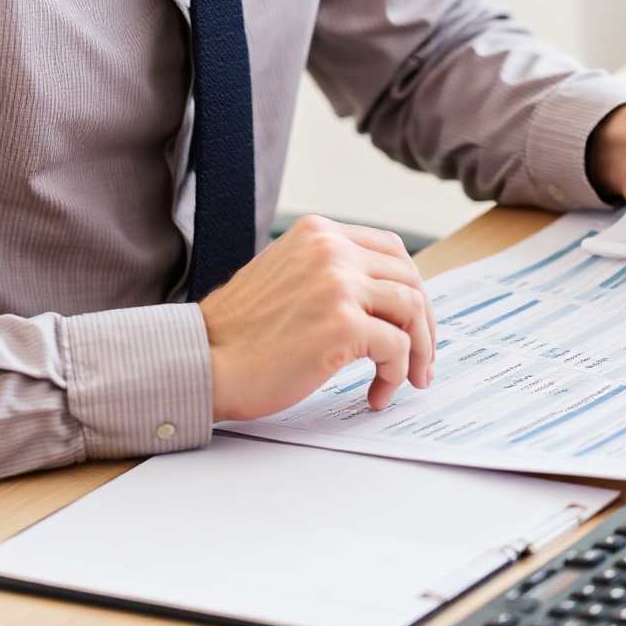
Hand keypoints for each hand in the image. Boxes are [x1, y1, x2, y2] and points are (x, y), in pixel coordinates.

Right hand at [200, 215, 436, 421]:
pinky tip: (376, 392)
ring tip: (406, 379)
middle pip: (409, 277)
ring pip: (411, 308)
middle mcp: (331, 249)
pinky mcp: (342, 324)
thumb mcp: (286, 276)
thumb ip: (329, 274)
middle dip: (423, 322)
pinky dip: (396, 374)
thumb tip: (383, 299)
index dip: (410, 288)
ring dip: (417, 350)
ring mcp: (339, 284)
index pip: (391, 249)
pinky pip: (396, 347)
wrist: (201, 362)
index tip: (413, 322)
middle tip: (422, 358)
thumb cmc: (238, 334)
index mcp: (317, 233)